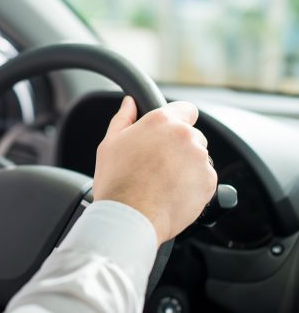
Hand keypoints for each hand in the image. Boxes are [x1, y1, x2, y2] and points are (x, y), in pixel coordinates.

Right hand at [93, 96, 216, 244]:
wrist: (130, 217)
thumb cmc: (116, 182)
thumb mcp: (110, 144)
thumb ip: (123, 118)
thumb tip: (129, 103)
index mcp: (161, 121)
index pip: (186, 109)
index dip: (178, 120)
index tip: (169, 134)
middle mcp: (184, 135)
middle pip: (192, 135)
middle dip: (180, 147)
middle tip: (159, 165)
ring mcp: (199, 158)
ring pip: (199, 157)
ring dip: (188, 166)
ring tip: (164, 182)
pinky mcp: (208, 181)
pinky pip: (205, 178)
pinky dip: (193, 185)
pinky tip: (172, 193)